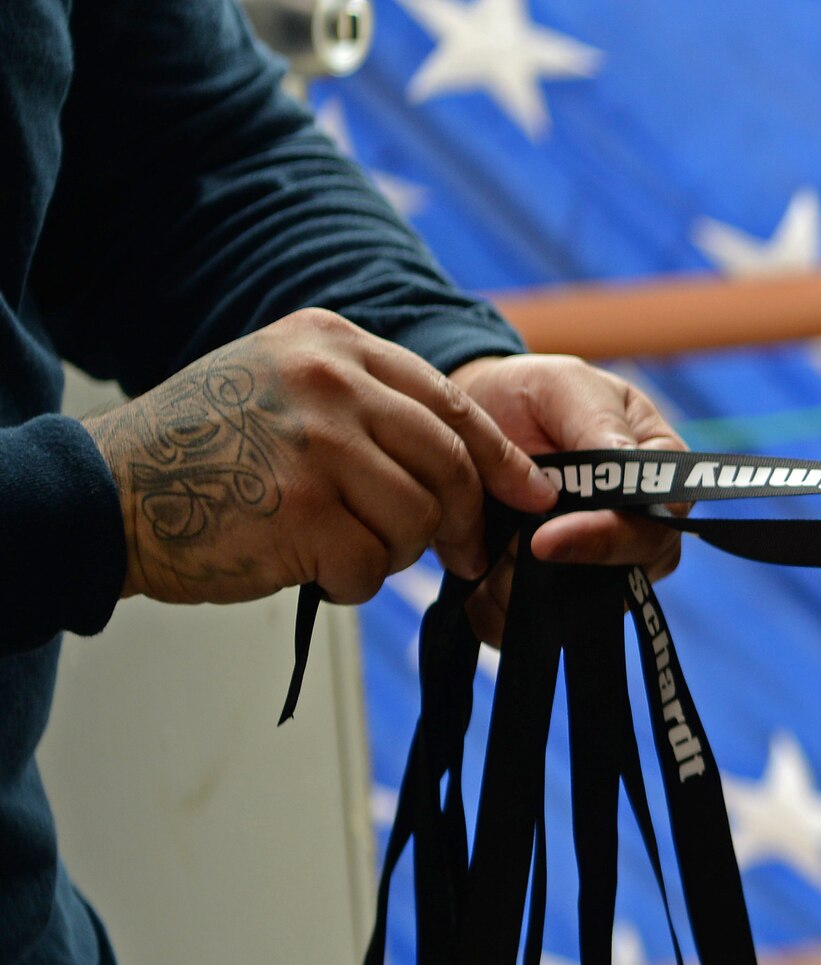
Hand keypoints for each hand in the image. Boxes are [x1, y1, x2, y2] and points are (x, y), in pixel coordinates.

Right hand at [87, 307, 555, 604]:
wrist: (106, 492)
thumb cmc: (203, 453)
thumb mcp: (284, 385)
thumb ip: (368, 402)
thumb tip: (473, 459)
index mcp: (332, 343)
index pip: (452, 404)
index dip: (501, 459)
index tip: (530, 494)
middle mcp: (330, 382)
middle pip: (450, 465)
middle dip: (463, 521)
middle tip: (461, 555)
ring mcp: (317, 443)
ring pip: (417, 520)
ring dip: (391, 553)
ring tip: (341, 547)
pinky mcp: (301, 509)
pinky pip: (369, 566)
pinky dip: (349, 582)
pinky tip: (310, 567)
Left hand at [446, 355, 688, 645]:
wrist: (470, 418)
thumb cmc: (529, 395)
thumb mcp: (564, 387)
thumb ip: (597, 425)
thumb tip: (626, 470)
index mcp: (657, 477)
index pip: (659, 524)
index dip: (610, 539)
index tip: (547, 538)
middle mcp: (636, 530)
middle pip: (630, 578)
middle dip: (562, 572)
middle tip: (507, 550)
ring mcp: (598, 567)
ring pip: (583, 610)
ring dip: (528, 595)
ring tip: (484, 559)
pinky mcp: (554, 594)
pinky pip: (540, 626)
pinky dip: (502, 615)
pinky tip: (474, 586)